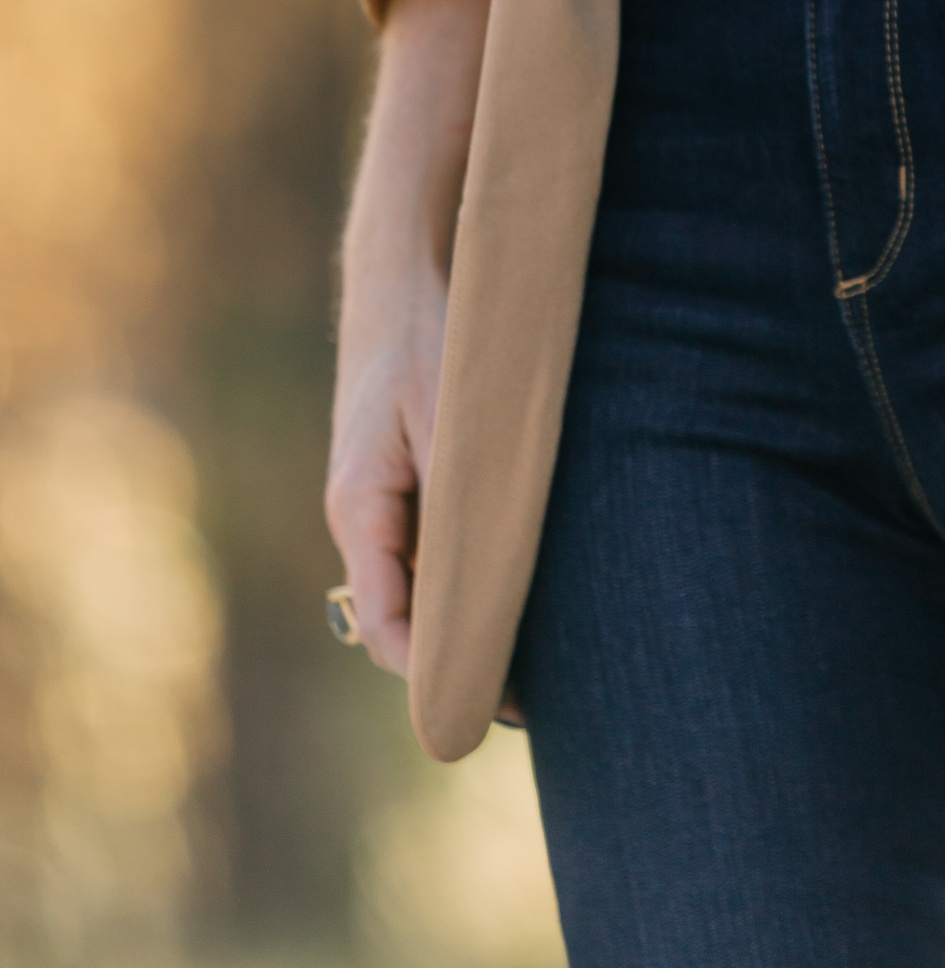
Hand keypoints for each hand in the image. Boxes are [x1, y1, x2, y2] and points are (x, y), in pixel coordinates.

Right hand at [325, 0, 490, 688]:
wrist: (406, 257)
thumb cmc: (434, 328)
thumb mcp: (457, 414)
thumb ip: (470, 498)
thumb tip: (493, 589)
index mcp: (361, 511)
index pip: (391, 631)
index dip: (446, 677)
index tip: (511, 710)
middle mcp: (364, 516)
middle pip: (410, 619)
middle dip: (472, 657)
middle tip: (553, 698)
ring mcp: (383, 497)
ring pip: (426, 584)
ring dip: (479, 615)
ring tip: (560, 653)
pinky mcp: (406, 474)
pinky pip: (437, 546)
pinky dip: (478, 572)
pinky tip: (539, 579)